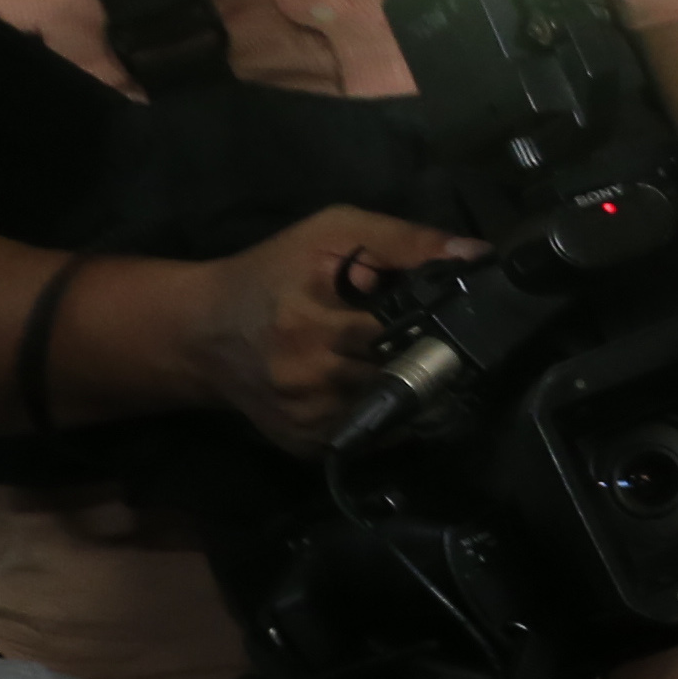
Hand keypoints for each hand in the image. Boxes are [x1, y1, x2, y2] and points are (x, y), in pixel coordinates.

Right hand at [161, 204, 479, 453]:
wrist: (202, 333)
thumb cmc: (274, 272)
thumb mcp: (332, 233)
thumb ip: (405, 240)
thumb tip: (475, 256)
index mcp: (313, 312)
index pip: (401, 330)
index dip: (437, 328)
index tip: (461, 325)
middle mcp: (307, 371)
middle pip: (403, 377)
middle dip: (432, 364)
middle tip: (451, 351)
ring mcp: (306, 415)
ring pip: (393, 412)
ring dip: (414, 394)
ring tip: (423, 371)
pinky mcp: (306, 444)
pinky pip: (371, 435)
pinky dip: (388, 417)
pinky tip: (387, 393)